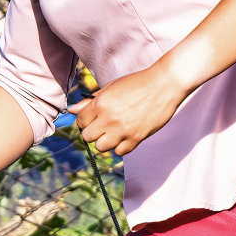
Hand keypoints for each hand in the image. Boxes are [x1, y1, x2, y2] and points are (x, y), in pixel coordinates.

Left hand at [70, 64, 188, 155]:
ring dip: (106, 141)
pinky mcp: (136, 139)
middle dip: (93, 132)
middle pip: (88, 137)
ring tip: (114, 132)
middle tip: (103, 126)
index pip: (80, 121)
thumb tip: (71, 110)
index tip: (93, 118)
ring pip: (101, 147)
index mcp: (100, 103)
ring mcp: (123, 131)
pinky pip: (120, 152)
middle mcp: (109, 119)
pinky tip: (125, 136)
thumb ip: (91, 101)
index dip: (85, 120)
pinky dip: (121, 146)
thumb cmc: (137, 83)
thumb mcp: (111, 88)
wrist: (164, 85)